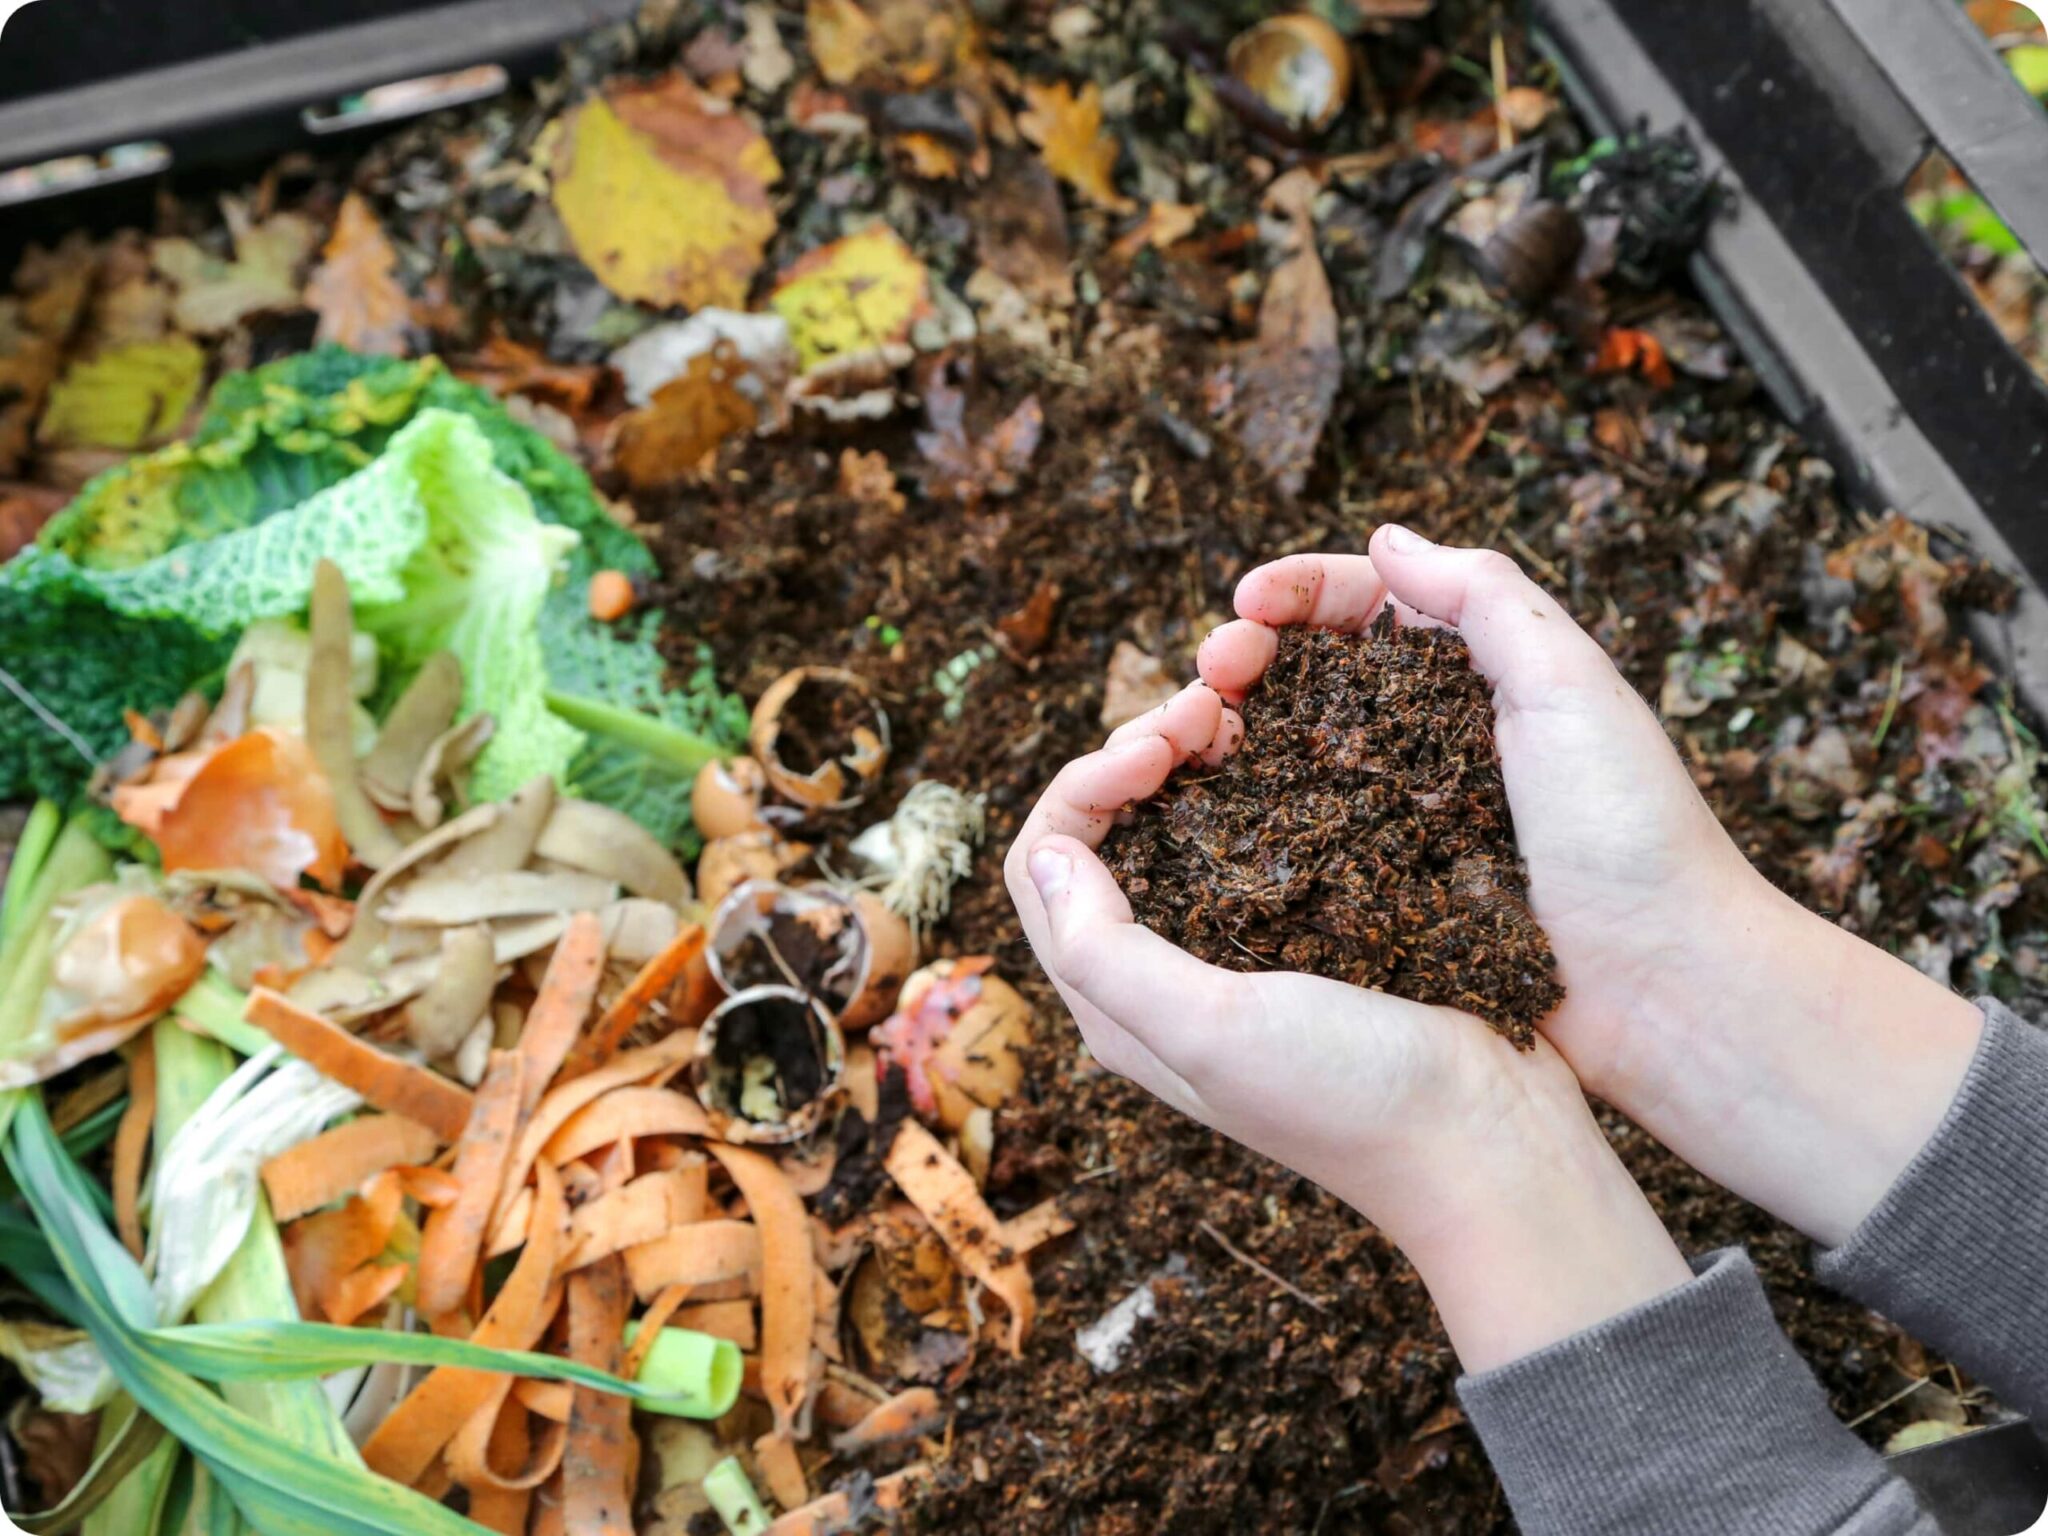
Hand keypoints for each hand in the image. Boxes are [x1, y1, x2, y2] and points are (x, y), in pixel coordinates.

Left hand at [1004, 683, 1692, 1371]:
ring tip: (1243, 712)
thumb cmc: (1350, 1097)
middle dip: (1138, 752)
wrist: (1490, 1143)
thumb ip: (1106, 951)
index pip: (1045, 864)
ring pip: (1179, 823)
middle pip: (1106, 831)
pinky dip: (1259, 779)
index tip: (1159, 747)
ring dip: (1194, 757)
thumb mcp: (1211, 1030)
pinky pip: (1259, 834)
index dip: (1085, 783)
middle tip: (1208, 707)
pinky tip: (1297, 749)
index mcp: (1119, 1004)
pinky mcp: (1311, 932)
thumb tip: (1044, 853)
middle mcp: (1165, 975)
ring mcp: (1241, 950)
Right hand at [1199, 527, 1982, 1246]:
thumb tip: (1387, 539)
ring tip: (1192, 734)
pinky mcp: (1384, 895)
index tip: (1245, 603)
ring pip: (1294, 754)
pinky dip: (1251, 815)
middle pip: (1314, 675)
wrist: (1663, 989)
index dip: (1300, 593)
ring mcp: (1402, 820)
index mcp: (1481, 678)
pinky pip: (1302, 842)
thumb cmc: (1631, 832)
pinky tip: (1211, 810)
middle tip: (1209, 670)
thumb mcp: (1571, 685)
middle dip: (1250, 655)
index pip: (1370, 606)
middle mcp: (1432, 741)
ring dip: (1235, 730)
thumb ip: (1485, 598)